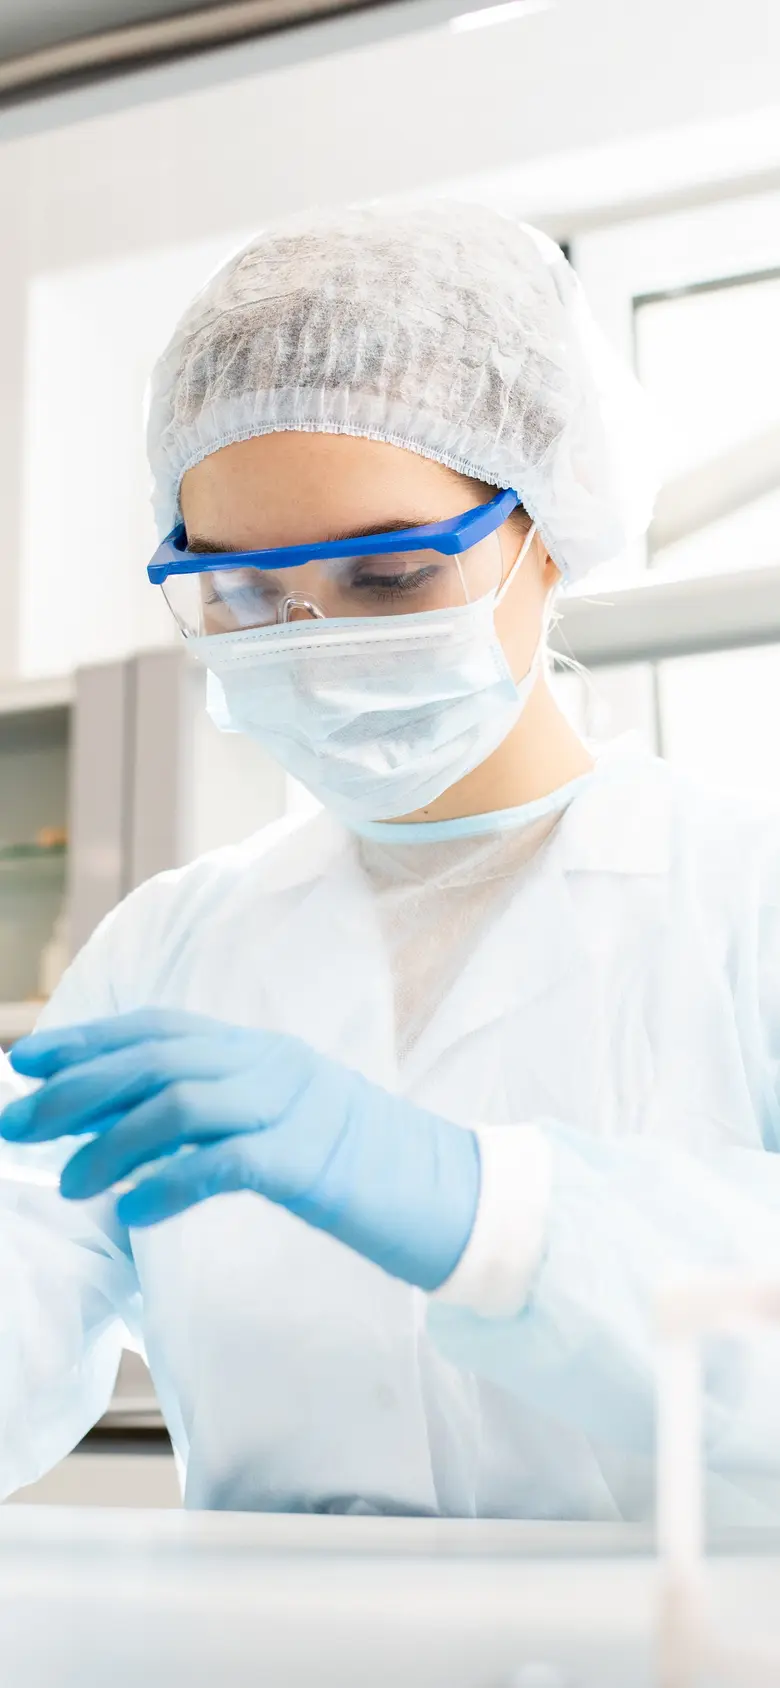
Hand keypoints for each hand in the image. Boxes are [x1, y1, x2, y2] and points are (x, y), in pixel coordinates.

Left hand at [3, 1010, 479, 1291]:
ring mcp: (296, 1110)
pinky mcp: (312, 1164)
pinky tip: (132, 1212)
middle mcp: (275, 1066)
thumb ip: (226, 1115)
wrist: (458, 1197)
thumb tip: (139, 1131)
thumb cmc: (368, 1172)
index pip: (161, 1029)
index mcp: (265, 1052)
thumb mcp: (290, 1125)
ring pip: (179, 1104)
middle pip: (156, 1059)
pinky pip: (222, 1164)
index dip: (89, 1041)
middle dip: (76, 1088)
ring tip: (69, 1183)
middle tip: (18, 1123)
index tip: (26, 1061)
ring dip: (110, 1142)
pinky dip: (168, 1184)